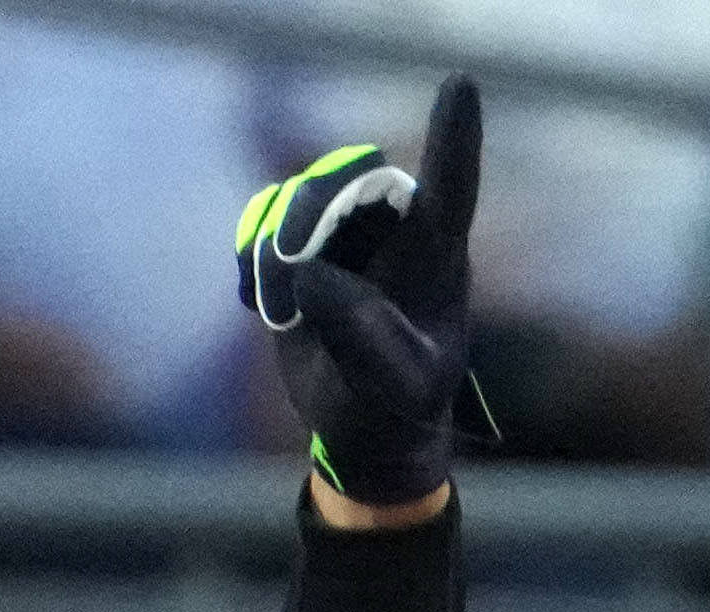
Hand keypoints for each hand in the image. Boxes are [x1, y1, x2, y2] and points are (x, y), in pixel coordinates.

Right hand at [238, 75, 482, 515]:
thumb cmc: (396, 409)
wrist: (363, 428)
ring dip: (272, 254)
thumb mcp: (392, 388)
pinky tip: (266, 304)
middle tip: (286, 274)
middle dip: (307, 216)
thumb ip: (362, 338)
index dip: (453, 137)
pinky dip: (250, 256)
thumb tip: (311, 273)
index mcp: (438, 257)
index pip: (451, 187)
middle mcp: (397, 228)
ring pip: (296, 196)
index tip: (460, 85)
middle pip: (346, 179)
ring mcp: (349, 229)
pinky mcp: (304, 240)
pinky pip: (262, 216)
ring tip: (283, 315)